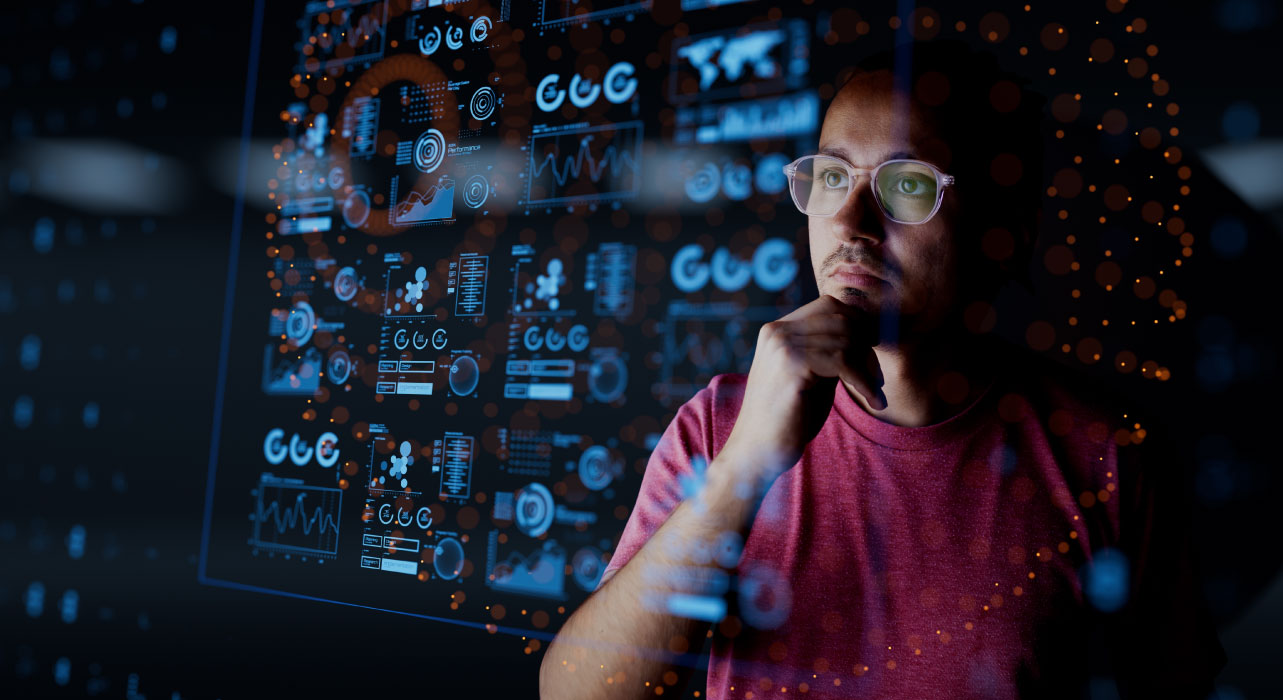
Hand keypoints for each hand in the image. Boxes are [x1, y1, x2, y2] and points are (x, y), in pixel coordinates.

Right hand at [716, 295, 883, 488]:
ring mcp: (782, 347)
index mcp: (776, 330)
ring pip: (846, 340)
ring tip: (874, 393)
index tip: (872, 351)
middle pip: (841, 319)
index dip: (857, 324)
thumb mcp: (811, 375)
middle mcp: (776, 332)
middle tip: (876, 378)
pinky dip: (865, 382)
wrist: (757, 451)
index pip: (828, 306)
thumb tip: (867, 334)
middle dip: (866, 348)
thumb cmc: (788, 418)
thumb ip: (829, 352)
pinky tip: (873, 401)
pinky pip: (844, 362)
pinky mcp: (792, 366)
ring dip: (868, 369)